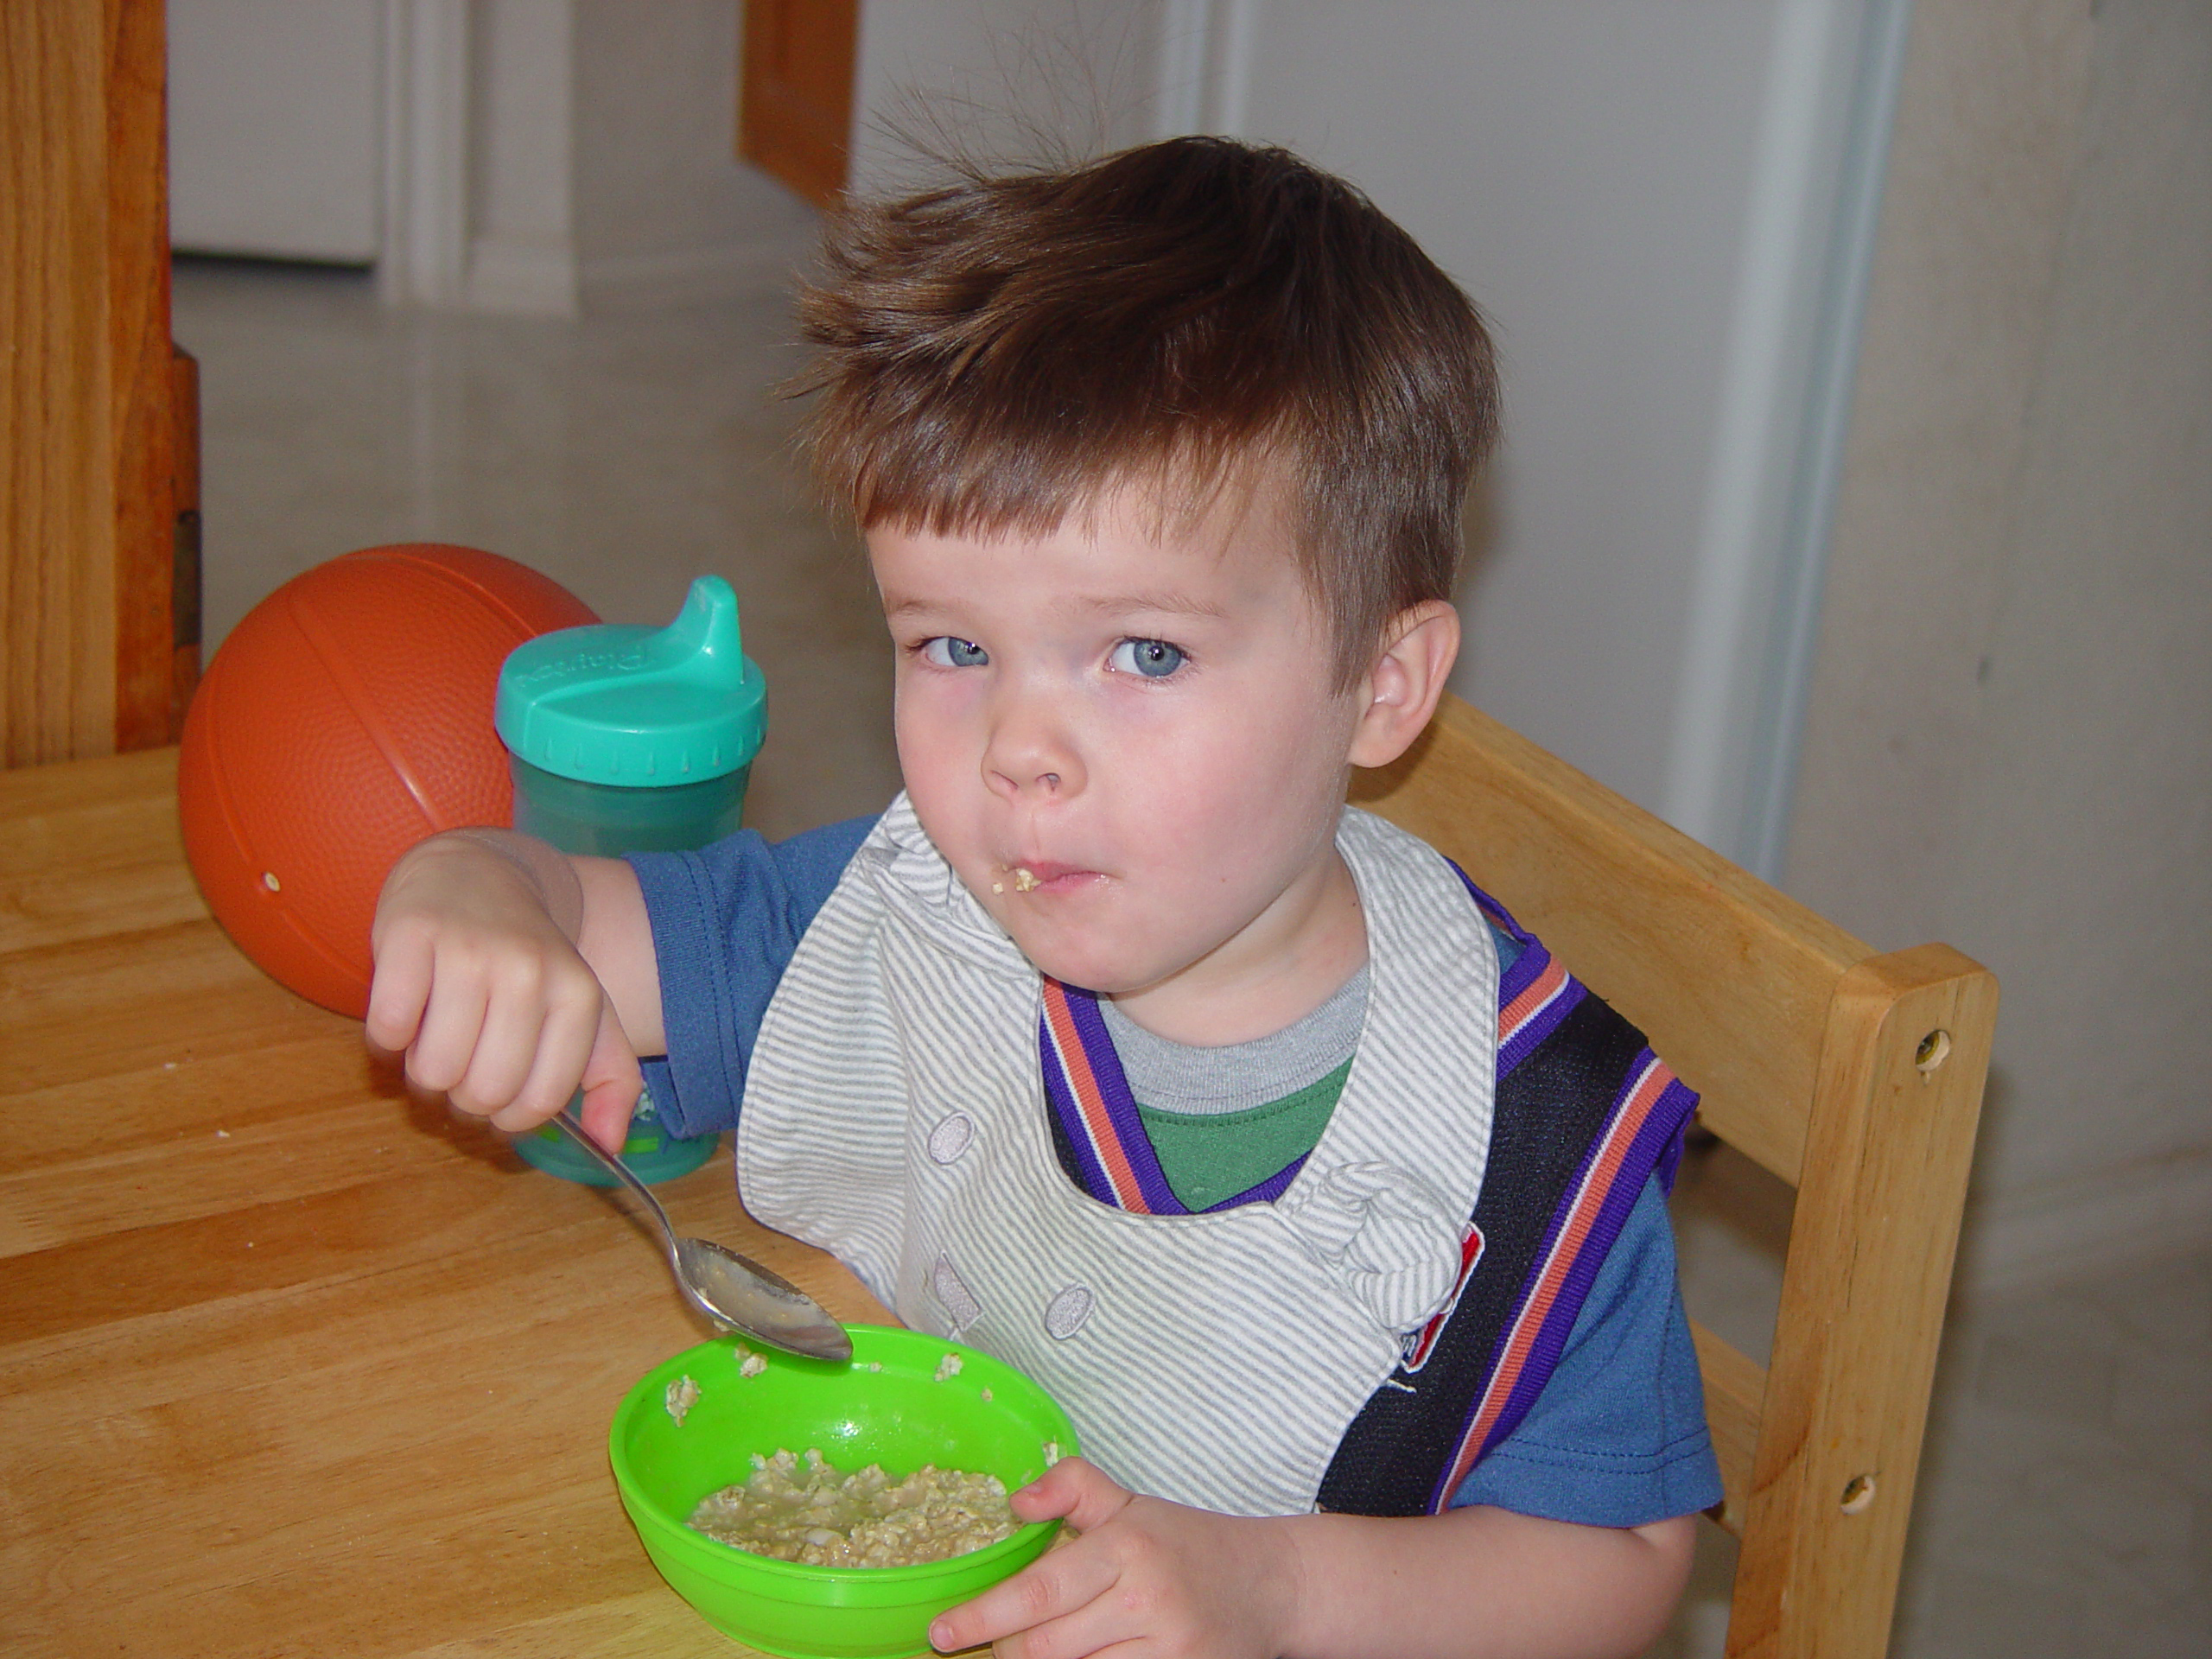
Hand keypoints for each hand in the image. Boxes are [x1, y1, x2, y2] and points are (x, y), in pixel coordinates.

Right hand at [366, 831, 642, 1145]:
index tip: (499, 1092)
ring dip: (422, 1071)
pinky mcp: (410, 934)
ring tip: (434, 1035)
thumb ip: (608, 1078)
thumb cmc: (528, 960)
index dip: (508, 1116)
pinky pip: (386, 1030)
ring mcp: (469, 949)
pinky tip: (405, 1013)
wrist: (475, 875)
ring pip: (432, 1071)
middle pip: (483, 1093)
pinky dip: (387, 1040)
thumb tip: (609, 1146)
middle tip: (463, 1060)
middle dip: (462, 1096)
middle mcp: (530, 971)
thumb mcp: (581, 1012)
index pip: (539, 1102)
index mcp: (578, 996)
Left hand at [930, 1458, 1298, 1658]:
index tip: (941, 1632)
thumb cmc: (1190, 1545)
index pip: (1038, 1593)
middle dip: (1002, 1650)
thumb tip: (1016, 1501)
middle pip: (1044, 1648)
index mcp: (1125, 1549)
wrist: (1273, 1586)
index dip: (983, 1616)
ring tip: (1019, 1652)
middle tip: (977, 1643)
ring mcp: (1164, 1650)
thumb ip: (1072, 1487)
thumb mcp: (1131, 1504)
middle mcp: (1144, 1602)